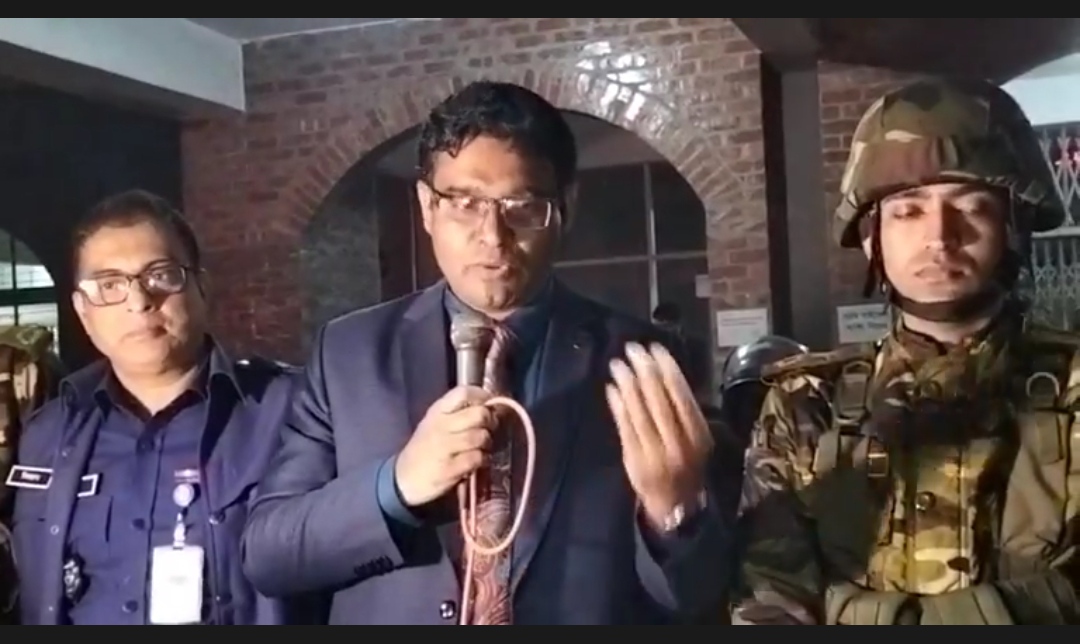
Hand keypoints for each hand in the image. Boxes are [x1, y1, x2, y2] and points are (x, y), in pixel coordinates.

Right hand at [394, 386, 494, 507]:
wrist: (403, 479)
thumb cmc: (425, 448)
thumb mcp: (435, 423)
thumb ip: (459, 413)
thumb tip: (491, 406)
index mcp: (437, 411)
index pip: (463, 392)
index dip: (482, 396)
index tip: (489, 405)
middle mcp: (440, 426)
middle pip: (479, 414)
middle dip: (491, 422)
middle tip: (489, 429)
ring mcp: (444, 447)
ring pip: (481, 437)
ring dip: (487, 443)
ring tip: (481, 448)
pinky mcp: (449, 469)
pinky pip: (477, 458)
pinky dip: (483, 460)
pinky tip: (477, 462)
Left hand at [606, 342, 712, 527]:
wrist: (674, 505)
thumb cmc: (686, 465)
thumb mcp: (696, 440)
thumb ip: (684, 412)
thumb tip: (665, 372)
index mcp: (697, 435)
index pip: (681, 395)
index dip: (668, 369)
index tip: (656, 349)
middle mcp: (676, 443)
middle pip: (657, 400)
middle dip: (645, 371)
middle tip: (633, 349)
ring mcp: (653, 451)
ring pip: (638, 411)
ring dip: (627, 384)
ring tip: (618, 364)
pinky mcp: (633, 457)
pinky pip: (624, 426)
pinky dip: (617, 405)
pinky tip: (612, 388)